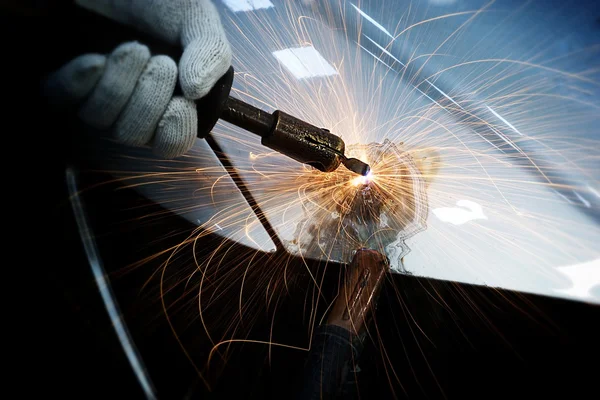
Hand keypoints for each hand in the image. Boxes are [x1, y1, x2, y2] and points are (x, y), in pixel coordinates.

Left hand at [44, 0, 231, 157]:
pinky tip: (94, 60)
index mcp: (171, 99)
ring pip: (102, 119)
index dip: (175, 132)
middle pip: (135, 135)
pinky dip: (80, 83)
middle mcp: (133, 105)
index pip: (171, 142)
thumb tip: (198, 92)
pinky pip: (63, 99)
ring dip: (119, 86)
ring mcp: (97, 95)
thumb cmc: (159, 0)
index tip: (181, 104)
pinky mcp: (64, 80)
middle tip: (160, 61)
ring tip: (133, 49)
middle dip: (149, 100)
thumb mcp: (195, 19)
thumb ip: (210, 53)